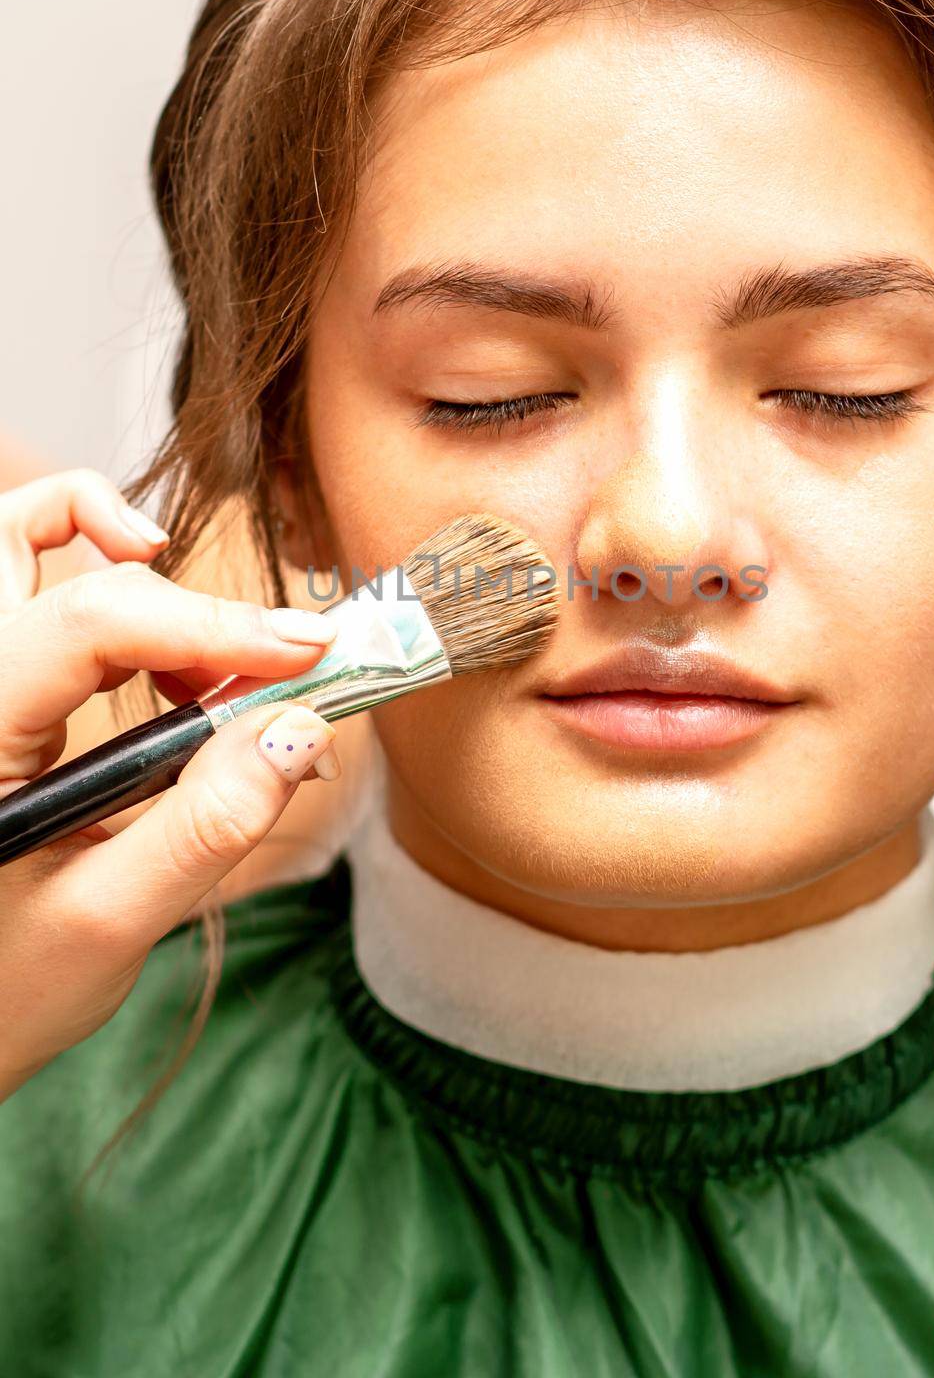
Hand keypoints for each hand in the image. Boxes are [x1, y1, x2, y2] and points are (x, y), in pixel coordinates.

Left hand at [0, 470, 341, 1097]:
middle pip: (28, 539)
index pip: (91, 622)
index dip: (211, 623)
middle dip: (167, 582)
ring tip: (212, 672)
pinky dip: (119, 599)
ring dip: (133, 572)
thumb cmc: (4, 988)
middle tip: (263, 656)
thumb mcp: (108, 924)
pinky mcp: (3, 691)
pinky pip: (43, 592)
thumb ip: (206, 826)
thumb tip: (302, 730)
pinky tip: (177, 676)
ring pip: (22, 541)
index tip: (310, 650)